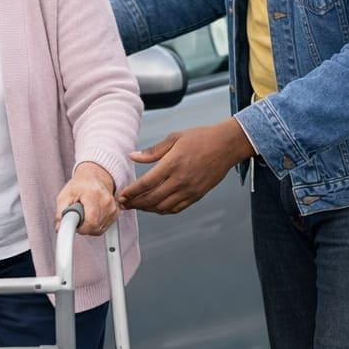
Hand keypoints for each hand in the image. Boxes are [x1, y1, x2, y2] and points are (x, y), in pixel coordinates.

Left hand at [56, 162, 117, 235]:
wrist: (95, 177)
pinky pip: (103, 228)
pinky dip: (95, 225)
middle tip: (78, 215)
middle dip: (83, 226)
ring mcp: (113, 208)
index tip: (75, 226)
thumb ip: (60, 212)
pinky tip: (92, 215)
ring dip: (89, 226)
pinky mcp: (115, 213)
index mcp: (93, 194)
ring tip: (85, 213)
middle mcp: (106, 201)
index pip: (91, 221)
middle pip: (94, 227)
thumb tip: (59, 227)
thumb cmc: (80, 185)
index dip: (81, 228)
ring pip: (98, 230)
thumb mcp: (65, 195)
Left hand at [118, 118, 254, 214]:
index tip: (121, 195)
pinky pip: (176, 208)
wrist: (227, 145)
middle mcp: (181, 180)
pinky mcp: (197, 195)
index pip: (146, 183)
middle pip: (152, 198)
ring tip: (136, 206)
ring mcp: (190, 190)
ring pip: (163, 207)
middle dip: (135, 203)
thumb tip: (133, 156)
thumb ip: (152, 151)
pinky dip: (163, 210)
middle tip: (123, 204)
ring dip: (147, 209)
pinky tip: (154, 207)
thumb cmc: (201, 138)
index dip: (131, 192)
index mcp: (173, 163)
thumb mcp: (174, 138)